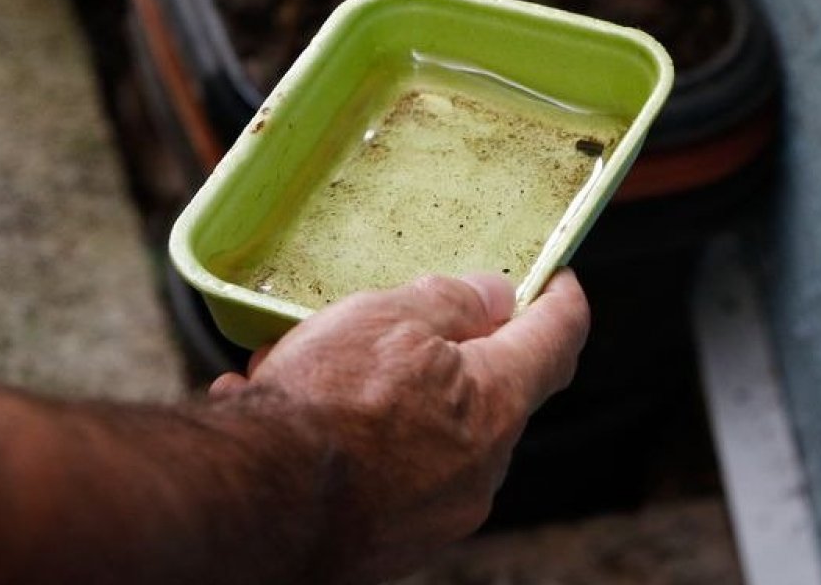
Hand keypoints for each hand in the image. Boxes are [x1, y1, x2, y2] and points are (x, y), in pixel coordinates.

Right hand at [209, 269, 589, 582]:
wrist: (260, 505)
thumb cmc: (325, 406)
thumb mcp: (388, 318)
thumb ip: (451, 302)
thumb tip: (492, 296)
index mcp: (497, 401)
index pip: (558, 338)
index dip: (560, 299)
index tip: (555, 279)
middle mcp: (482, 468)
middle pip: (487, 390)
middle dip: (444, 352)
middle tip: (391, 322)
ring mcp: (440, 512)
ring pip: (425, 432)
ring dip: (381, 396)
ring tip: (309, 371)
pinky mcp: (394, 540)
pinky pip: (383, 472)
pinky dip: (350, 442)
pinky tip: (288, 417)